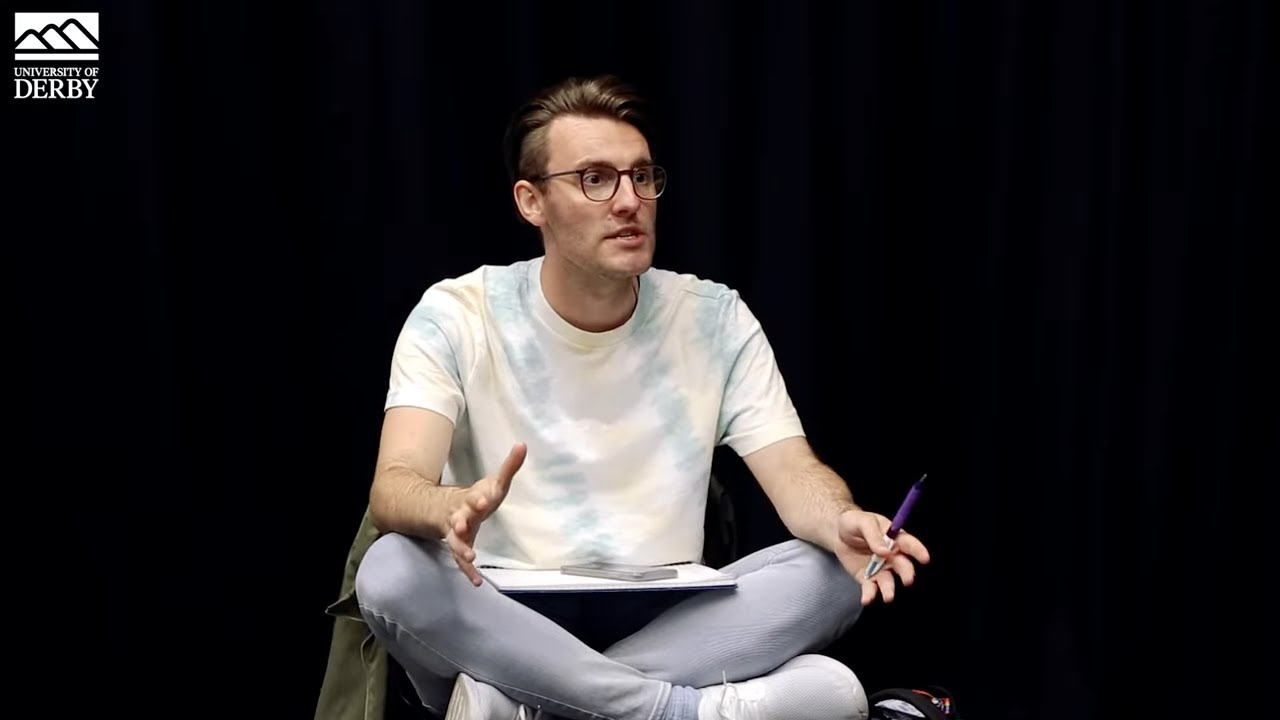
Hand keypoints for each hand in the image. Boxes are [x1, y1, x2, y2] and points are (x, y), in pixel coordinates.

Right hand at [446, 442, 526, 585]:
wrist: (444, 509)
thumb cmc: (475, 497)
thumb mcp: (493, 482)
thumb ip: (509, 466)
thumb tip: (523, 445)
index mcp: (471, 499)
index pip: (474, 497)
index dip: (478, 498)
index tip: (484, 499)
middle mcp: (460, 515)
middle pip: (459, 518)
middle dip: (462, 520)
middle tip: (463, 524)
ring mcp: (456, 533)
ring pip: (455, 541)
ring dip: (461, 548)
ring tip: (470, 556)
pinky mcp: (458, 547)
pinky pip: (460, 561)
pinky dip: (468, 572)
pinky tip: (477, 582)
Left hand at [833, 509, 930, 605]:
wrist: (837, 533)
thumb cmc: (854, 523)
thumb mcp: (862, 522)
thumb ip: (873, 535)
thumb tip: (884, 551)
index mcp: (894, 539)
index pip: (910, 544)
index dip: (919, 551)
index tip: (925, 558)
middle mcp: (892, 556)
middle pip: (902, 566)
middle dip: (907, 573)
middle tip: (908, 580)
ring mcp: (880, 569)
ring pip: (888, 581)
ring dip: (889, 589)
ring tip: (888, 597)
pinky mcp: (867, 578)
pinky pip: (870, 588)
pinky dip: (870, 595)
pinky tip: (866, 600)